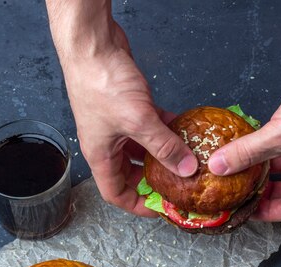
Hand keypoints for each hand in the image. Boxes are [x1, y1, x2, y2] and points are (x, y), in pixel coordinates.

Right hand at [59, 23, 196, 215]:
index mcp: (101, 156)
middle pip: (131, 173)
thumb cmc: (101, 83)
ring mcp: (118, 124)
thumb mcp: (138, 122)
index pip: (116, 194)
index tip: (161, 208)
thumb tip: (186, 168)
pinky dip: (166, 129)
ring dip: (163, 154)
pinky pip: (150, 126)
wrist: (93, 45)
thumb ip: (164, 147)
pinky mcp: (128, 106)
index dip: (137, 205)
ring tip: (187, 159)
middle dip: (154, 180)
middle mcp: (108, 144)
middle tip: (179, 184)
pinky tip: (184, 129)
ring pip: (143, 149)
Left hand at [208, 52, 280, 221]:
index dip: (267, 214)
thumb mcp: (277, 137)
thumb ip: (245, 153)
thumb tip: (219, 166)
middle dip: (266, 192)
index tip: (248, 210)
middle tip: (245, 188)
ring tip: (247, 164)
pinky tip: (261, 140)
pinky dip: (276, 150)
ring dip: (270, 168)